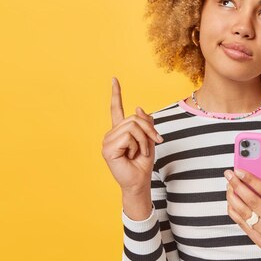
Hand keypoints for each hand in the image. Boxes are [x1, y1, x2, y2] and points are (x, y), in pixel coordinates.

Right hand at [101, 77, 162, 192]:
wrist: (139, 181)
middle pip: (134, 118)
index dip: (116, 93)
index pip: (116, 108)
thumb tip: (138, 108)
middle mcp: (111, 133)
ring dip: (143, 140)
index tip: (114, 79)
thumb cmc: (143, 162)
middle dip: (148, 130)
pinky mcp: (108, 148)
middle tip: (153, 143)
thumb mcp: (149, 138)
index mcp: (120, 130)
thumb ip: (145, 123)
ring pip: (133, 126)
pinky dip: (137, 145)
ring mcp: (108, 140)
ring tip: (140, 152)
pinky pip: (129, 136)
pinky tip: (132, 155)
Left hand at [225, 166, 260, 260]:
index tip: (240, 170)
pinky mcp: (260, 242)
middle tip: (230, 175)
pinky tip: (231, 201)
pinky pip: (243, 224)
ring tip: (229, 186)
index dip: (251, 180)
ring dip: (233, 198)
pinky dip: (234, 211)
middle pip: (253, 201)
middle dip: (238, 185)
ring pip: (245, 213)